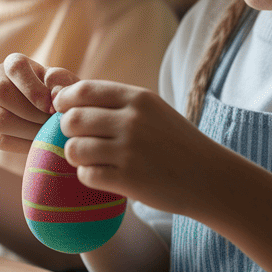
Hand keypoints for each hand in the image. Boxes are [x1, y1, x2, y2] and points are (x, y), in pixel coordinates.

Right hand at [0, 53, 79, 154]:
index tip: (52, 108)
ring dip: (28, 130)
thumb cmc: (60, 96)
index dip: (33, 89)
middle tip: (51, 124)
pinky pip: (0, 139)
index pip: (15, 68)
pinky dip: (23, 144)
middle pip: (1, 93)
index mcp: (13, 64)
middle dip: (31, 113)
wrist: (52, 119)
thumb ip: (62, 83)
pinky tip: (40, 143)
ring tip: (48, 135)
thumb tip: (53, 93)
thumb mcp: (65, 85)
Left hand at [54, 80, 232, 217]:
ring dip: (76, 156)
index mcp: (138, 99)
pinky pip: (86, 175)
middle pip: (72, 120)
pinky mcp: (129, 179)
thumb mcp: (151, 111)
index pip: (83, 91)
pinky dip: (88, 176)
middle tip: (80, 139)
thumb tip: (61, 95)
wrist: (210, 177)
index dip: (65, 101)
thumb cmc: (174, 142)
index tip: (64, 111)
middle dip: (67, 131)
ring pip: (74, 149)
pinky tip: (103, 175)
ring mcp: (130, 150)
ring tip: (92, 158)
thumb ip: (114, 102)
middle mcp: (133, 121)